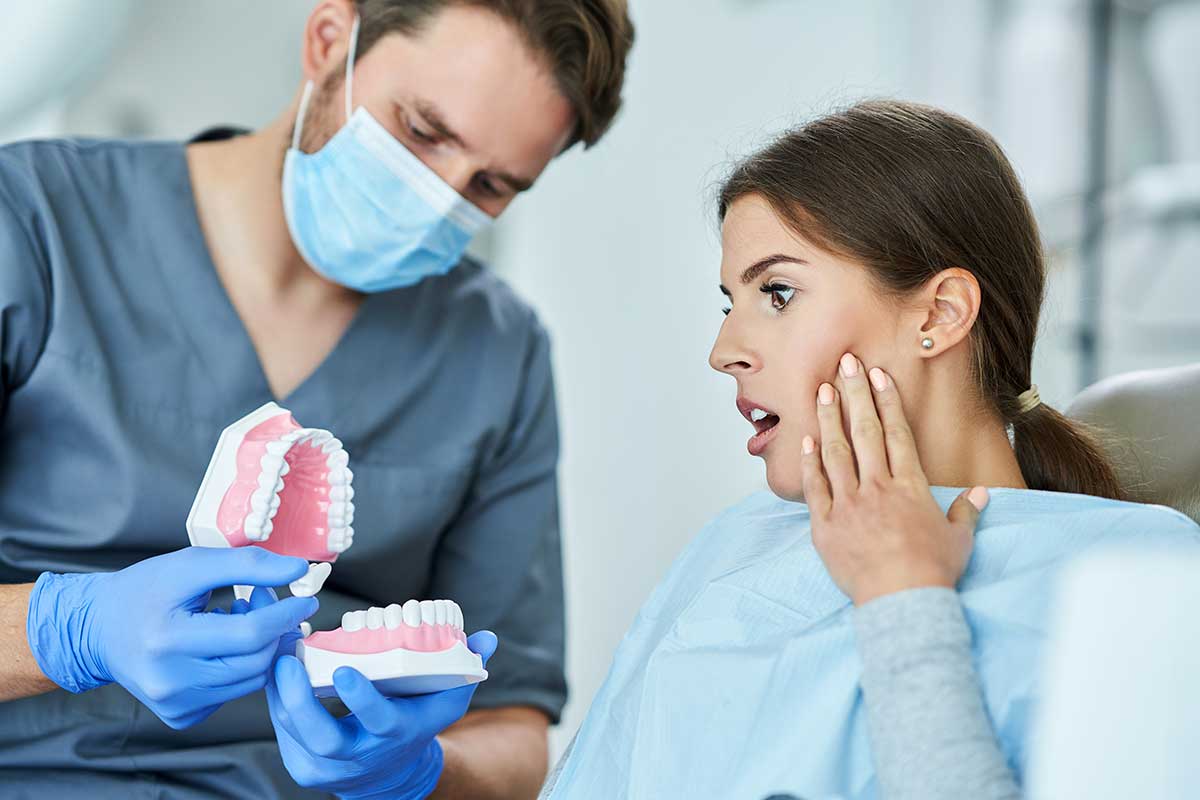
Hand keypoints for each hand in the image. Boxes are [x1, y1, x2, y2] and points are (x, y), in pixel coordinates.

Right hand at [25, 546, 316, 728]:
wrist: (98, 629)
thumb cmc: (146, 590)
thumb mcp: (191, 563)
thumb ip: (247, 564)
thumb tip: (298, 570)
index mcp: (168, 640)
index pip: (250, 634)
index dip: (285, 614)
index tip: (305, 599)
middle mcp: (169, 681)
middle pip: (255, 661)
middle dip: (274, 629)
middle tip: (264, 600)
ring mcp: (174, 704)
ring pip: (250, 680)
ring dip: (262, 648)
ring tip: (241, 619)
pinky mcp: (180, 716)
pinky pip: (232, 693)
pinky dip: (241, 668)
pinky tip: (223, 645)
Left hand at [260, 583, 497, 799]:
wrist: (392, 773)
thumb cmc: (418, 723)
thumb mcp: (447, 699)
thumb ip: (467, 666)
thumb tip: (486, 638)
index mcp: (395, 734)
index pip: (378, 721)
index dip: (360, 699)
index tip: (343, 669)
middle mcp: (359, 756)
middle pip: (322, 735)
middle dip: (299, 698)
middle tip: (288, 658)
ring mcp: (326, 767)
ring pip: (292, 731)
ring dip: (278, 691)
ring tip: (275, 650)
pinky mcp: (302, 766)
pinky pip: (281, 731)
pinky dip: (273, 698)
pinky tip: (271, 666)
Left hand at [802, 352, 989, 605]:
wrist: (902, 600)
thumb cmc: (932, 572)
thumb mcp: (958, 539)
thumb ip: (965, 512)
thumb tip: (980, 494)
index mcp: (910, 487)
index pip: (897, 433)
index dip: (887, 401)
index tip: (878, 376)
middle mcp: (877, 488)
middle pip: (865, 431)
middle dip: (855, 394)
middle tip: (845, 363)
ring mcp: (849, 503)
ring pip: (836, 451)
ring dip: (829, 418)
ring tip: (822, 390)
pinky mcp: (826, 524)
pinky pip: (815, 486)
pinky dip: (810, 460)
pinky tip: (805, 438)